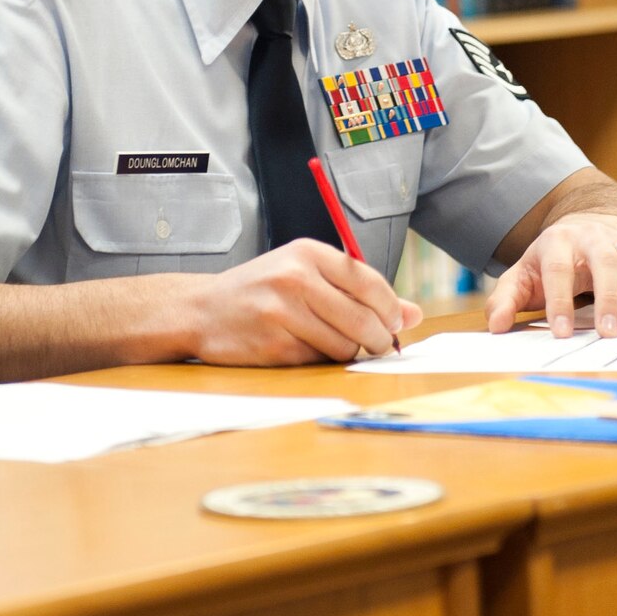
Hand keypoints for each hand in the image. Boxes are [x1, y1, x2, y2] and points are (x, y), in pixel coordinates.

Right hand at [189, 241, 422, 366]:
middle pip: (362, 318)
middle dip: (379, 339)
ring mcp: (282, 313)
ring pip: (344, 345)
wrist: (202, 310)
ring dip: (349, 352)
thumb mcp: (306, 276)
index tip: (395, 323)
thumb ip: (359, 292)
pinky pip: (319, 362)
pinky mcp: (273, 346)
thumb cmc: (263, 291)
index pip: (368, 281)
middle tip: (378, 345)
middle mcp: (295, 278)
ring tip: (333, 343)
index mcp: (308, 253)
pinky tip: (304, 349)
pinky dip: (321, 361)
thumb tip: (414, 314)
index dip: (390, 307)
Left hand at [486, 211, 616, 340]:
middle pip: (605, 261)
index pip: (558, 268)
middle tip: (607, 334)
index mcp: (558, 240)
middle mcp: (594, 237)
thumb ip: (505, 300)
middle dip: (607, 298)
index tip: (560, 333)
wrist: (584, 231)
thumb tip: (496, 326)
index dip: (559, 300)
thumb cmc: (550, 262)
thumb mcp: (522, 277)